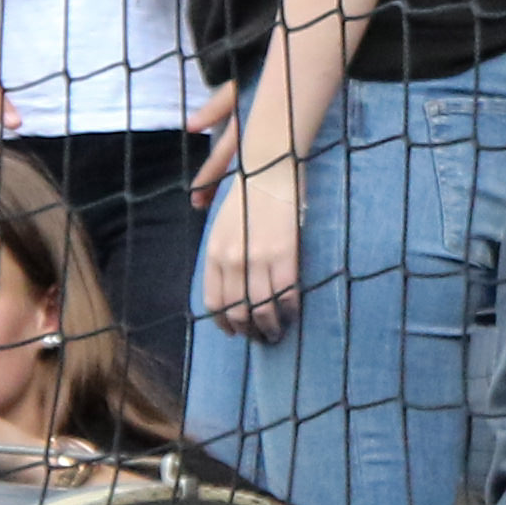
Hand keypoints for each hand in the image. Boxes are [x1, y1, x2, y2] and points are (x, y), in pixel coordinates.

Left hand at [198, 149, 302, 342]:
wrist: (271, 168)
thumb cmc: (249, 193)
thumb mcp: (222, 223)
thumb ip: (220, 252)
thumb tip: (228, 280)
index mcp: (213, 253)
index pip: (214, 301)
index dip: (224, 322)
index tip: (235, 331)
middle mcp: (231, 259)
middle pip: (237, 309)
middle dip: (248, 330)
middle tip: (260, 337)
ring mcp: (257, 257)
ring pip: (261, 308)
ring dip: (269, 326)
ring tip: (277, 332)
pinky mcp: (284, 253)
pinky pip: (285, 293)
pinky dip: (289, 309)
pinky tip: (293, 313)